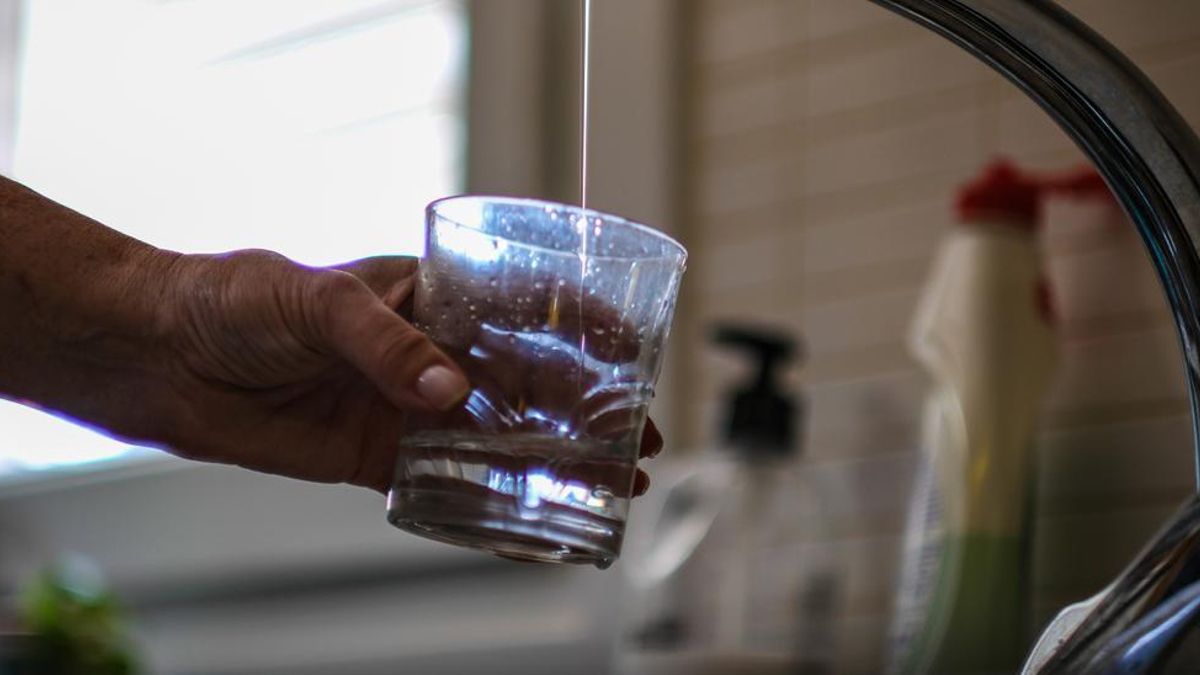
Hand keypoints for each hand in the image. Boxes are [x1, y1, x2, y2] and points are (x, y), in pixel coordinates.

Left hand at [151, 250, 662, 493]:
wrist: (164, 358)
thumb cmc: (235, 300)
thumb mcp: (316, 300)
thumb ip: (384, 344)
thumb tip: (449, 392)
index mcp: (428, 295)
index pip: (522, 305)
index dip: (583, 326)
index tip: (632, 349)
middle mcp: (429, 352)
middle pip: (528, 380)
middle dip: (588, 407)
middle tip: (637, 438)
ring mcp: (408, 407)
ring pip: (499, 435)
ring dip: (554, 458)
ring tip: (611, 483)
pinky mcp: (378, 456)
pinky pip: (447, 482)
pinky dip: (490, 504)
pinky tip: (530, 521)